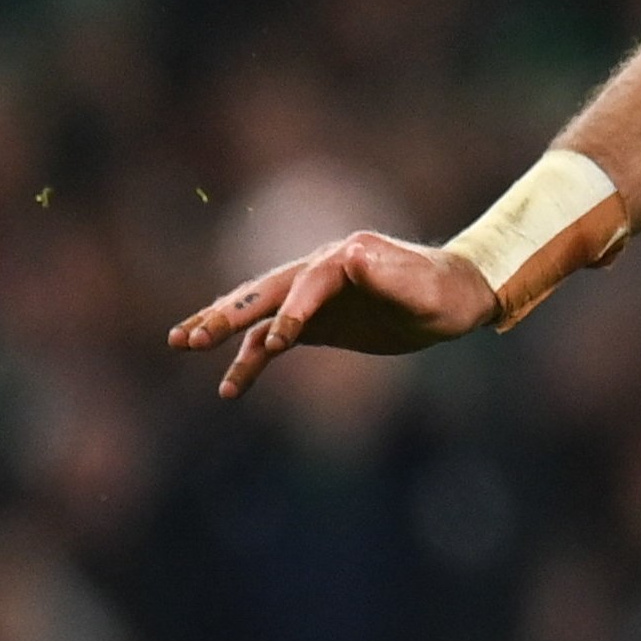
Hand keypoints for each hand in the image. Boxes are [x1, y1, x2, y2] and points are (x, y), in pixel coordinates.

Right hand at [168, 233, 500, 397]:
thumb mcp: (425, 288)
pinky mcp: (315, 322)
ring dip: (223, 328)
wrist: (457, 297)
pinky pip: (272, 340)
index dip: (293, 310)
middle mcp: (322, 270)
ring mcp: (314, 297)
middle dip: (230, 313)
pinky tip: (229, 387)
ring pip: (260, 313)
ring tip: (183, 344)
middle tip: (192, 337)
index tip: (282, 341)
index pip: (308, 283)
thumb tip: (353, 254)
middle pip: (267, 292)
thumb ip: (391, 275)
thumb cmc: (446, 292)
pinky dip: (250, 360)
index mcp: (346, 257)